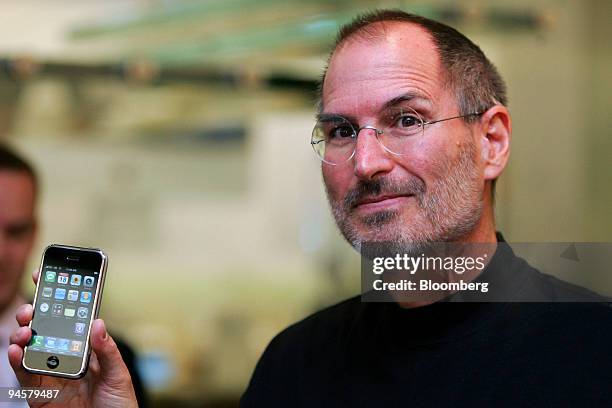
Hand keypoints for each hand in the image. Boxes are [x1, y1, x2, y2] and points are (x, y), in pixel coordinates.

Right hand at [7, 269, 137, 407]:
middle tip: (33, 306)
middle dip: (35, 313)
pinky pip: (25, 375)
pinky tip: (17, 350)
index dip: (58, 297)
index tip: (45, 275)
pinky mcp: (40, 394)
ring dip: (23, 335)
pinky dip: (18, 361)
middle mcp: (66, 357)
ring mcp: (51, 374)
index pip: (70, 318)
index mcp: (87, 348)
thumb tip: (97, 322)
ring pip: (30, 348)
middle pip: (45, 329)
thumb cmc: (119, 405)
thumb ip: (106, 350)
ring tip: (26, 328)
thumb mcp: (118, 374)